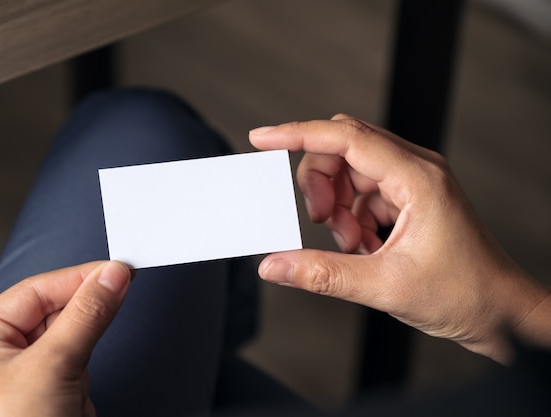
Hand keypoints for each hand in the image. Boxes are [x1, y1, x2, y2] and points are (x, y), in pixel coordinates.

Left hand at [0, 261, 132, 416]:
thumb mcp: (53, 365)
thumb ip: (86, 315)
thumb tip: (111, 276)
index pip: (35, 291)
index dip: (78, 277)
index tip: (116, 268)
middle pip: (53, 307)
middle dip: (85, 305)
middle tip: (123, 282)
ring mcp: (26, 369)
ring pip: (70, 330)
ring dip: (87, 336)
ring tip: (102, 328)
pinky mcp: (51, 384)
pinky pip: (78, 354)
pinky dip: (88, 360)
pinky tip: (86, 369)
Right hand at [250, 115, 550, 363]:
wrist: (498, 312)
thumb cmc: (464, 293)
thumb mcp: (384, 287)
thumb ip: (322, 273)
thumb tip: (275, 264)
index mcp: (417, 178)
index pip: (346, 137)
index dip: (298, 134)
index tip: (264, 138)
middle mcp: (415, 170)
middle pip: (342, 150)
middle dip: (319, 184)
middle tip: (321, 221)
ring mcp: (412, 182)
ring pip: (348, 172)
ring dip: (336, 206)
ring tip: (351, 244)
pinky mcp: (407, 197)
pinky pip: (360, 192)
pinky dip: (350, 217)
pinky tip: (363, 246)